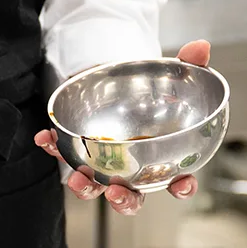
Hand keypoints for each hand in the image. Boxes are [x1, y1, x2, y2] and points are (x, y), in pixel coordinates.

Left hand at [35, 40, 210, 214]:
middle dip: (124, 200)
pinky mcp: (79, 152)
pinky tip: (46, 138)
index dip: (181, 187)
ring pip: (95, 186)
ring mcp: (104, 165)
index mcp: (160, 157)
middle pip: (132, 197)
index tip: (182, 185)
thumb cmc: (148, 90)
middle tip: (116, 192)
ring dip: (85, 187)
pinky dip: (54, 148)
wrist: (117, 82)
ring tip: (76, 178)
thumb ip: (188, 64)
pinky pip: (66, 155)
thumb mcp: (169, 75)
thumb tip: (200, 47)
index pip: (176, 180)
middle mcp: (132, 168)